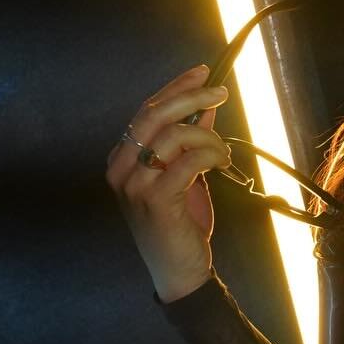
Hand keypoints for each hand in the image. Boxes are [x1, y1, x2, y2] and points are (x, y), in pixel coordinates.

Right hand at [106, 63, 231, 301]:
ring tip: (223, 152)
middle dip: (190, 97)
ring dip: (209, 137)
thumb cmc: (180, 223)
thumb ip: (190, 141)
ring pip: (174, 136)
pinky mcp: (156, 199)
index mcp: (122, 160)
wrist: (179, 271)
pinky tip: (221, 164)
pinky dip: (211, 155)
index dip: (174, 88)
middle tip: (220, 92)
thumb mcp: (184, 174)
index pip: (146, 111)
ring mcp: (135, 185)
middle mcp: (121, 169)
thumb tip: (205, 106)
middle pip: (154, 115)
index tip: (201, 72)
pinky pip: (188, 160)